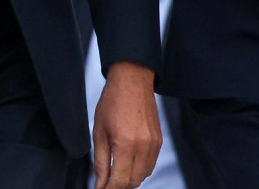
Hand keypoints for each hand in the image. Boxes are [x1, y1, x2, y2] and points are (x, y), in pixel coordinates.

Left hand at [92, 61, 161, 188]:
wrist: (132, 80)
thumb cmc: (113, 101)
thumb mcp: (99, 132)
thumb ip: (100, 161)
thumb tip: (100, 183)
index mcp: (125, 144)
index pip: (120, 181)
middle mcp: (143, 146)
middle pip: (133, 181)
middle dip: (119, 185)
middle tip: (107, 180)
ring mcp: (154, 144)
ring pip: (144, 175)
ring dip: (130, 178)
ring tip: (117, 170)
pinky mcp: (159, 140)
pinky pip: (151, 164)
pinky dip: (140, 168)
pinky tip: (129, 161)